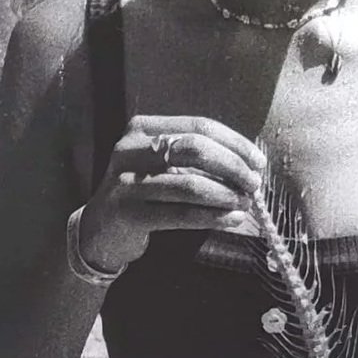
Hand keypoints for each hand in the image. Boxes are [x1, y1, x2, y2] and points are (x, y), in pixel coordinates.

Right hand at [72, 114, 270, 276]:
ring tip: (244, 204)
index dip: (234, 143)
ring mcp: (126, 182)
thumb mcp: (160, 163)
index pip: (199, 127)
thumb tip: (247, 163)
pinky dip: (212, 217)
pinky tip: (231, 220)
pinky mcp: (128, 214)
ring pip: (190, 184)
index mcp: (142, 129)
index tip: (258, 162)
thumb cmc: (142, 193)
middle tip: (253, 185)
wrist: (99, 229)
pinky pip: (180, 214)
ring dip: (225, 195)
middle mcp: (129, 150)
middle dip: (233, 167)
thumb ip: (194, 156)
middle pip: (195, 150)